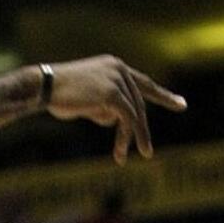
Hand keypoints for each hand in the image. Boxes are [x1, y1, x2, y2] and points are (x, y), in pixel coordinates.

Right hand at [44, 56, 185, 163]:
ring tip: (131, 156)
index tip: (181, 104)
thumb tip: (113, 121)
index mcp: (114, 66)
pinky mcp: (113, 93)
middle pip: (139, 103)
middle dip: (141, 130)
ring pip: (134, 113)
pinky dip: (127, 135)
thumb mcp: (84, 100)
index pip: (143, 83)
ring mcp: (117, 79)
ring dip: (131, 137)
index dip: (163, 95)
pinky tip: (121, 151)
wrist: (42, 87)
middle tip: (146, 151)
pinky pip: (127, 118)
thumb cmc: (56, 95)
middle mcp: (119, 69)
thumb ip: (102, 107)